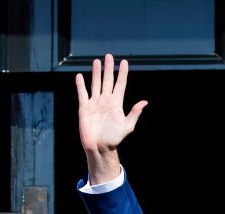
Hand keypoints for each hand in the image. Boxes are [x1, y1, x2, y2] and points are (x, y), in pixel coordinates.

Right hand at [75, 53, 147, 183]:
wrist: (99, 147)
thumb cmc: (114, 139)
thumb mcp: (127, 126)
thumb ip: (134, 113)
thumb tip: (144, 102)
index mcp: (116, 103)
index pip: (120, 84)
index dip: (122, 73)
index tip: (124, 62)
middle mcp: (106, 101)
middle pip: (107, 80)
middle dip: (108, 68)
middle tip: (109, 56)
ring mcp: (95, 103)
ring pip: (96, 84)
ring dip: (96, 73)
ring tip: (97, 61)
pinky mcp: (84, 108)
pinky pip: (82, 93)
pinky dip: (80, 85)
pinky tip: (80, 76)